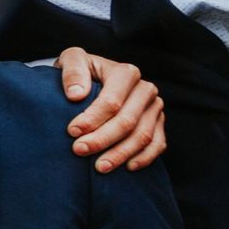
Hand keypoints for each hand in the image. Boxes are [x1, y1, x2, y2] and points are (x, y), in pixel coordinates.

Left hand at [54, 48, 166, 172]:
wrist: (91, 80)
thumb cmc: (80, 72)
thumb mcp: (71, 60)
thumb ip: (72, 71)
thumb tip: (76, 94)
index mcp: (125, 73)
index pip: (112, 101)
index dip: (92, 118)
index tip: (72, 131)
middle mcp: (145, 89)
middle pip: (127, 121)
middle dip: (103, 139)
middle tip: (79, 151)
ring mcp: (154, 107)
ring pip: (143, 136)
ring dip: (121, 153)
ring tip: (99, 167)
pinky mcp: (158, 123)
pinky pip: (158, 144)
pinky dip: (145, 158)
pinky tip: (127, 167)